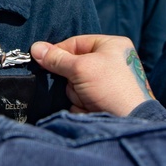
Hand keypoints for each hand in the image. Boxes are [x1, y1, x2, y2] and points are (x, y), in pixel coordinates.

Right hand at [31, 35, 153, 116]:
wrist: (130, 123)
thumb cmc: (111, 88)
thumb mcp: (81, 68)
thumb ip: (57, 59)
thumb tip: (35, 48)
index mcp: (112, 46)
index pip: (76, 43)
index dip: (59, 52)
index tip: (43, 60)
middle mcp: (111, 62)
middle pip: (73, 66)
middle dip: (72, 79)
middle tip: (81, 86)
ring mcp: (107, 83)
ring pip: (74, 85)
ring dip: (77, 94)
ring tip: (91, 100)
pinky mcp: (103, 101)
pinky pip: (81, 98)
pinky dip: (83, 105)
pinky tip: (93, 109)